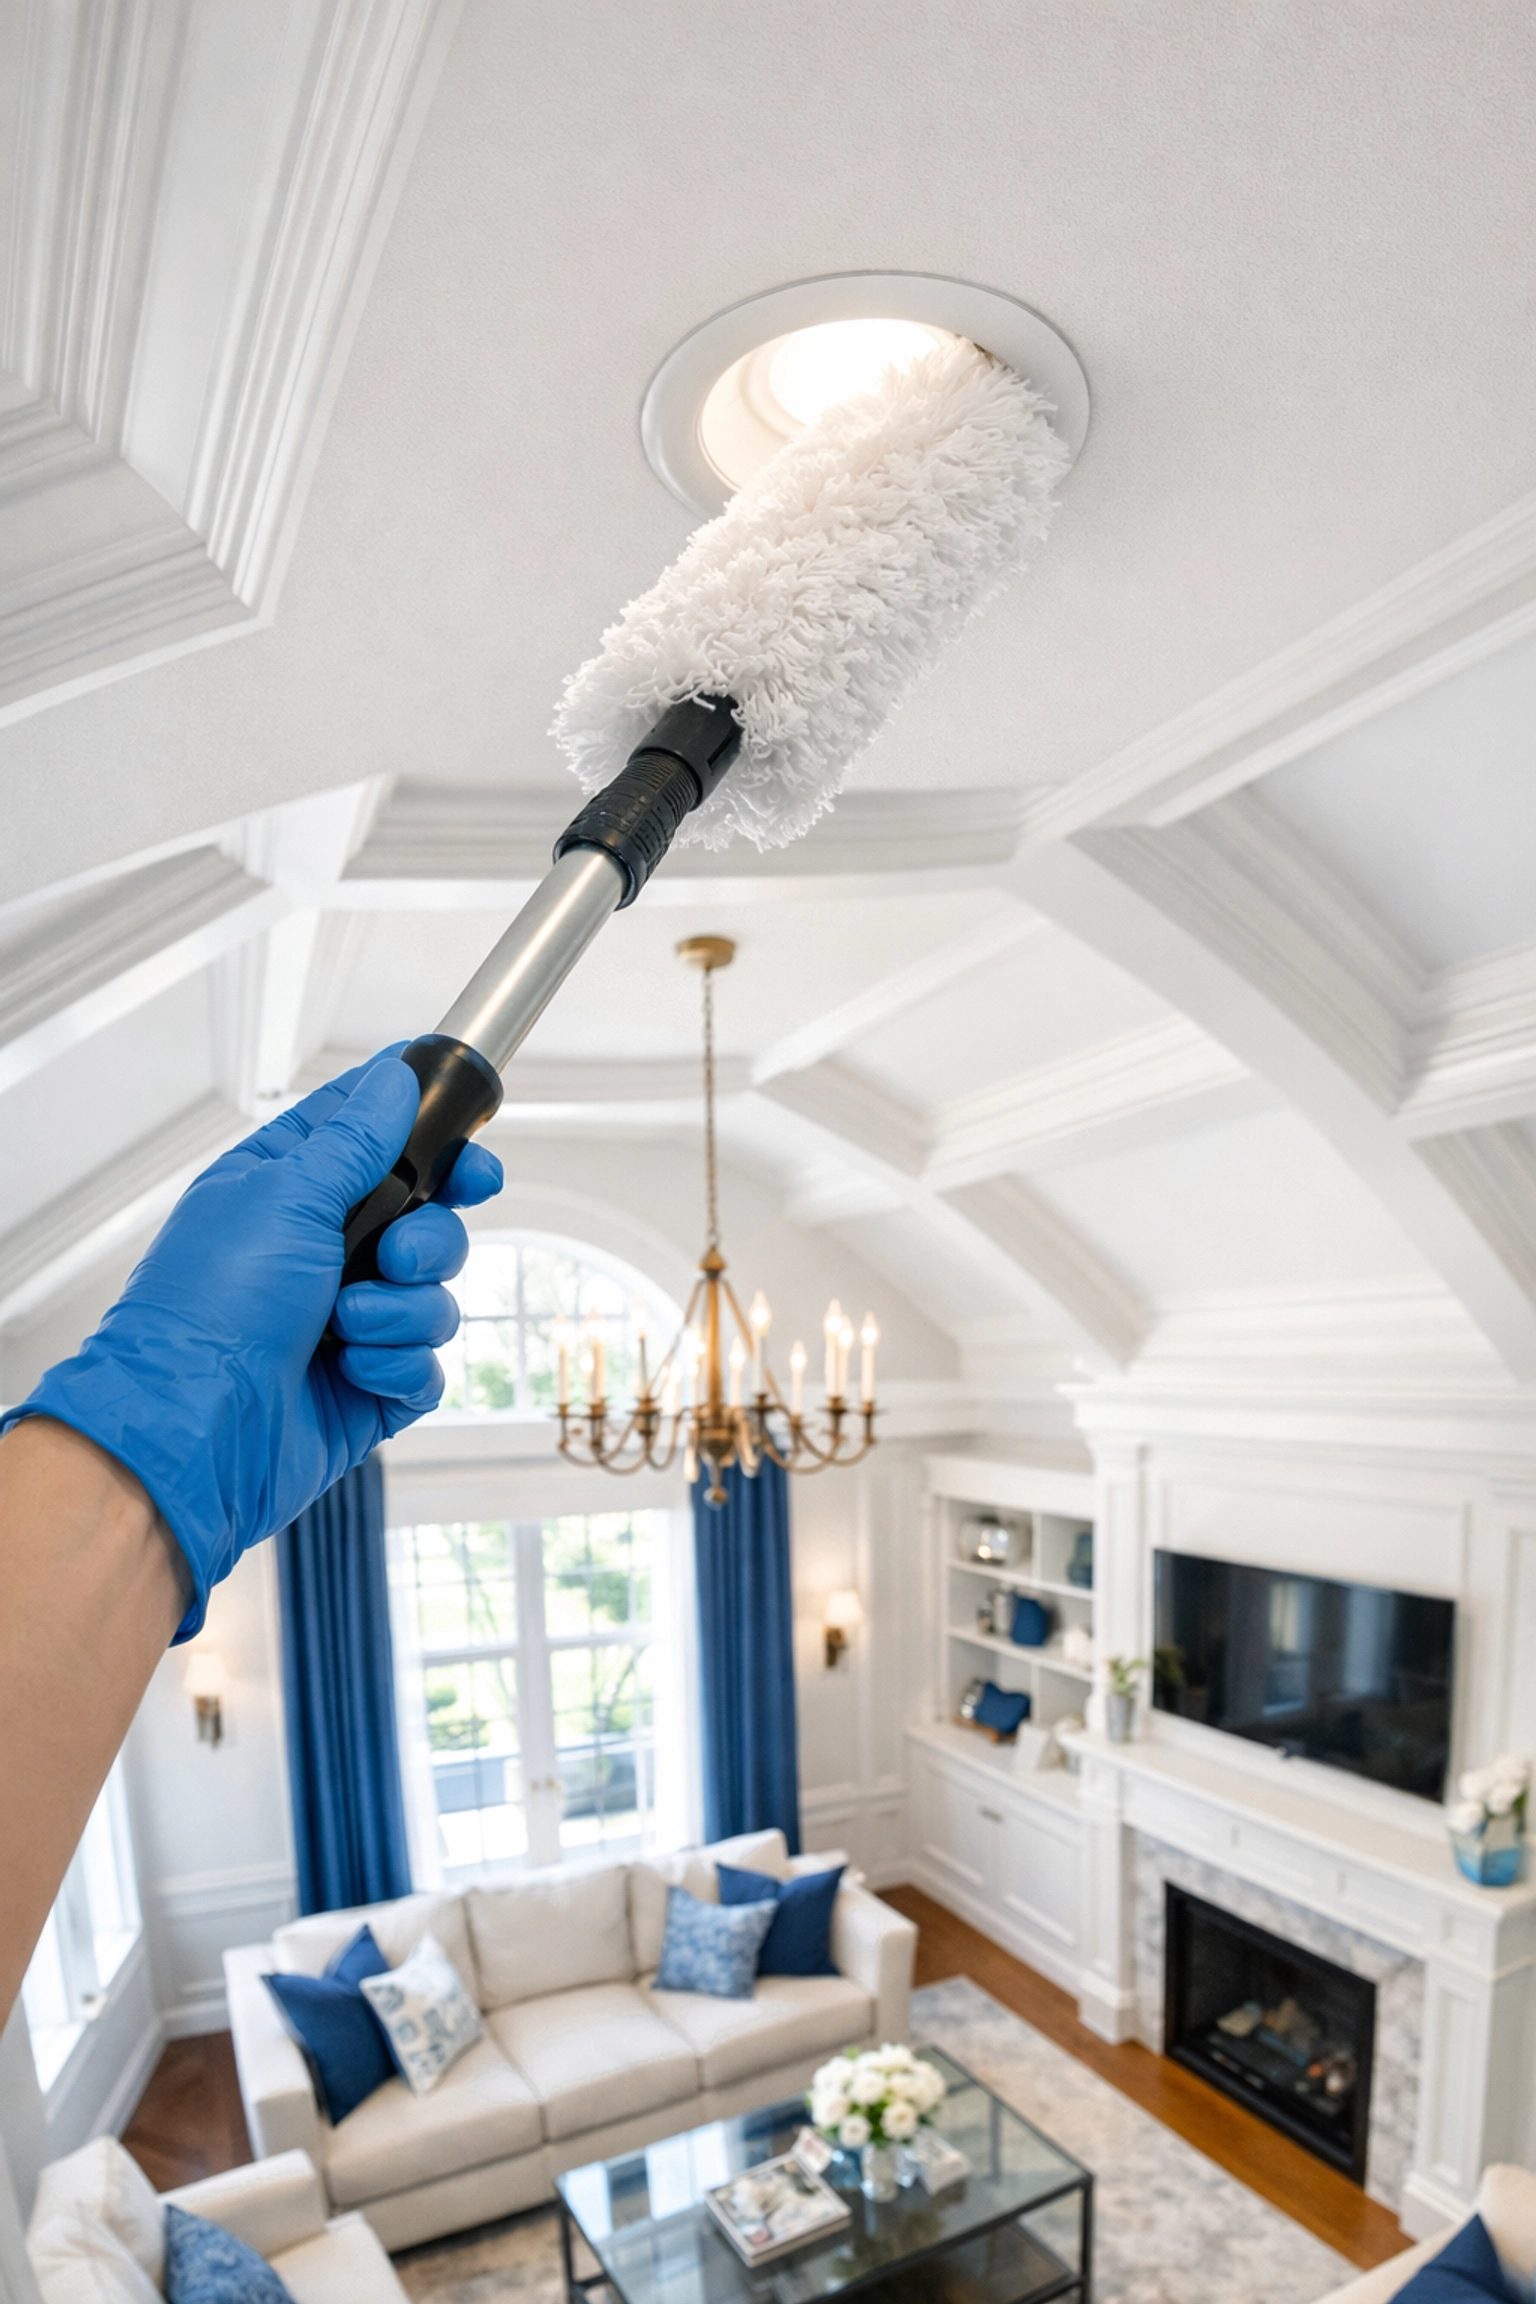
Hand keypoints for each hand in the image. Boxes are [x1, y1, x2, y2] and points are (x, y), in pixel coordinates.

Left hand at [0, 1050, 501, 1638]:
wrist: (193, 1431)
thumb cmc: (209, 1309)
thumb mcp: (284, 1196)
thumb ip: (356, 1138)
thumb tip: (394, 1079)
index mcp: (291, 1194)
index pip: (379, 1143)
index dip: (433, 1142)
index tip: (469, 1152)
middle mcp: (322, 1255)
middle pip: (428, 1222)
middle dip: (428, 1239)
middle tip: (394, 1255)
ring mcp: (349, 1324)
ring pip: (434, 1296)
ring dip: (401, 1310)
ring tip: (347, 1325)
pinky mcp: (369, 1387)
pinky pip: (427, 1364)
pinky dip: (397, 1365)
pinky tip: (353, 1371)